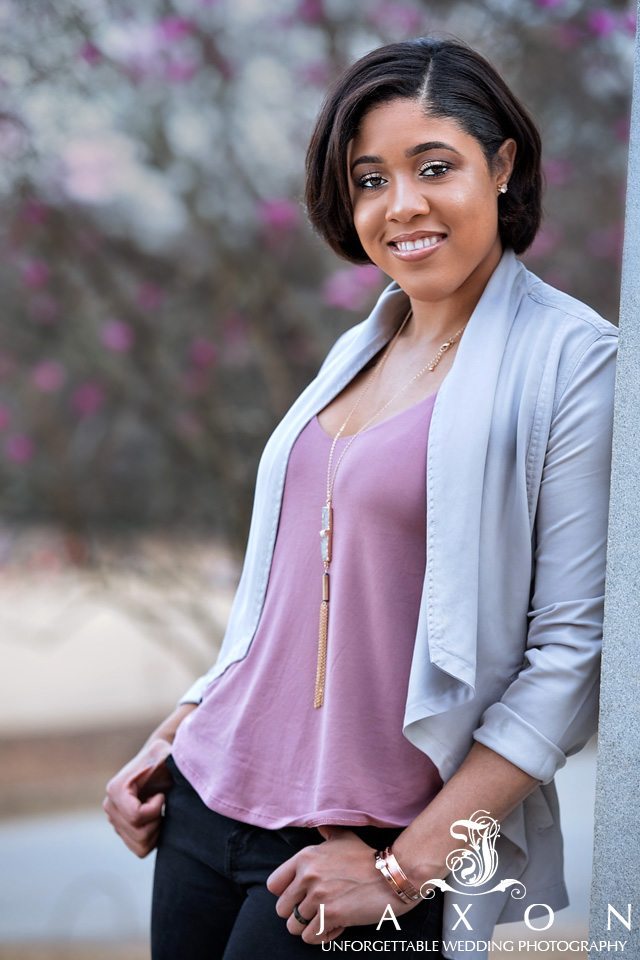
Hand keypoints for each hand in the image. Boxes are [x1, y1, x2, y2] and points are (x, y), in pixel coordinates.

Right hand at [102, 737, 173, 857]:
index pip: (136, 816)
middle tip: (162, 803)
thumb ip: (168, 760)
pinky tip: (156, 820)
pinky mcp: (122, 830)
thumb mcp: (166, 756)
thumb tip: (167, 781)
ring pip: (140, 845)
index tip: (161, 794)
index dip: (155, 809)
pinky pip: (139, 849)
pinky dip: (153, 838)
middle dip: (158, 821)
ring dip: (156, 831)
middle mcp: (110, 806)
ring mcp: (114, 820)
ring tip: (159, 811)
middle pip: (139, 834)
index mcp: (116, 789)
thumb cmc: (164, 758)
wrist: (158, 761)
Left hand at [266, 825, 416, 944]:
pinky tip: (336, 926)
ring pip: (294, 927)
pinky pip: (311, 938)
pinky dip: (323, 936)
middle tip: (317, 910)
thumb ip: (327, 833)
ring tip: (326, 918)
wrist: (392, 875)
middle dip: (298, 913)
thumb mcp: (344, 838)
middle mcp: (307, 875)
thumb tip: (320, 826)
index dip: (286, 894)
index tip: (301, 896)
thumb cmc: (368, 858)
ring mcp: (318, 896)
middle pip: (281, 910)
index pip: (273, 885)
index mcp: (305, 857)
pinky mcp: (330, 915)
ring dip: (310, 926)